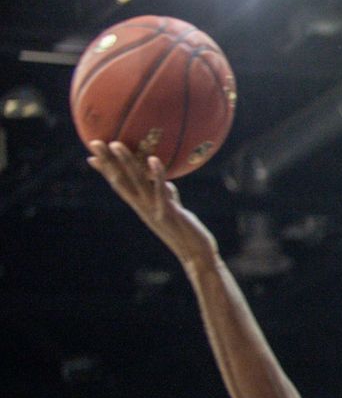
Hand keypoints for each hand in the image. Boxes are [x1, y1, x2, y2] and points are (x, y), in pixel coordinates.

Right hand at [87, 141, 217, 264]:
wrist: (196, 255)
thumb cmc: (186, 233)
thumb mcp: (173, 212)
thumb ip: (168, 197)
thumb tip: (168, 185)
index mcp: (142, 207)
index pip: (119, 185)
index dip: (105, 171)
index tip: (91, 157)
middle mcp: (143, 207)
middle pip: (120, 181)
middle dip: (107, 161)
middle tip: (94, 142)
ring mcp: (153, 209)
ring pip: (137, 182)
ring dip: (126, 163)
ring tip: (116, 144)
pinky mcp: (168, 213)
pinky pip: (161, 190)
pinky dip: (157, 175)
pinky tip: (153, 159)